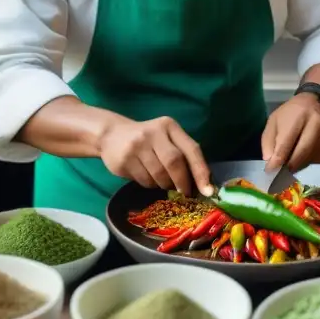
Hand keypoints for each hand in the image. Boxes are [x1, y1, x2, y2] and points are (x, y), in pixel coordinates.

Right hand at [99, 116, 213, 196]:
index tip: (208, 190)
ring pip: (159, 176)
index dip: (201, 171)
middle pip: (175, 163)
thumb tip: (202, 184)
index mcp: (169, 126)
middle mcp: (153, 133)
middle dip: (182, 182)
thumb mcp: (166, 138)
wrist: (111, 134)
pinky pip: (144, 181)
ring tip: (162, 180)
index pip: (191, 149)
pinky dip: (150, 184)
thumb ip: (183, 154)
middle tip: (184, 193)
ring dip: (164, 184)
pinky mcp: (123, 160)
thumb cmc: (148, 139)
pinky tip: (146, 176)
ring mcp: (136, 146)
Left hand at [261, 93, 319, 171]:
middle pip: (303, 152)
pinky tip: (303, 158)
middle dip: (290, 165)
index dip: (278, 159)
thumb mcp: (273, 122)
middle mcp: (316, 124)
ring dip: (299, 165)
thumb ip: (269, 142)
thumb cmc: (289, 115)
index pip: (287, 142)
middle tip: (280, 173)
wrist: (313, 104)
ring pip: (311, 158)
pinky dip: (309, 163)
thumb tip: (270, 163)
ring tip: (290, 164)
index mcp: (298, 116)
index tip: (270, 170)